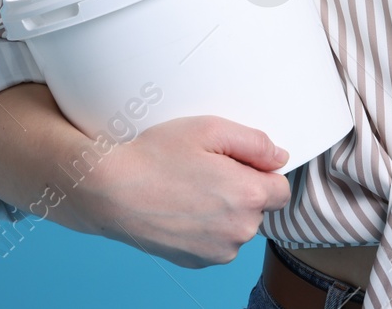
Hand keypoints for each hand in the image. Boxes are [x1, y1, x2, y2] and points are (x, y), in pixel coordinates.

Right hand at [79, 115, 292, 267]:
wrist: (110, 191)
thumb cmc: (156, 156)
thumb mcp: (210, 129)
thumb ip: (255, 143)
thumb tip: (280, 158)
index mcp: (249, 196)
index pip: (281, 189)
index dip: (261, 173)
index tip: (236, 165)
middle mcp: (240, 231)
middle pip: (259, 209)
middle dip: (242, 191)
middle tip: (205, 172)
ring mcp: (218, 252)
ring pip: (237, 228)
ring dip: (225, 213)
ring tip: (189, 191)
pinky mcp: (197, 262)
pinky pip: (216, 243)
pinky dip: (206, 230)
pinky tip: (181, 210)